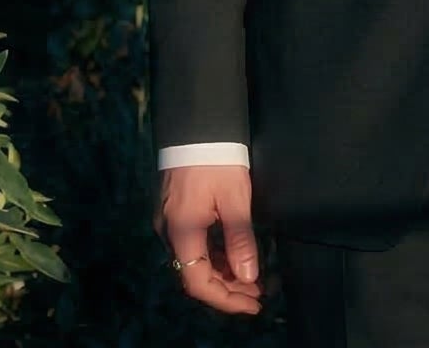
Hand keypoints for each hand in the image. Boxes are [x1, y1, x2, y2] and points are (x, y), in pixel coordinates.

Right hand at [154, 163, 262, 315]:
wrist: (196, 124)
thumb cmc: (217, 159)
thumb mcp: (234, 199)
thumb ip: (240, 239)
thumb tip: (248, 276)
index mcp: (182, 231)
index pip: (198, 282)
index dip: (225, 299)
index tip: (252, 304)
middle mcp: (169, 231)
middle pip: (194, 275)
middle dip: (227, 289)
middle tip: (259, 295)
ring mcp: (169, 222)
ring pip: (194, 261)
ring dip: (222, 274)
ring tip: (253, 280)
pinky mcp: (174, 212)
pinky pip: (192, 245)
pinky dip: (214, 256)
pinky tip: (235, 258)